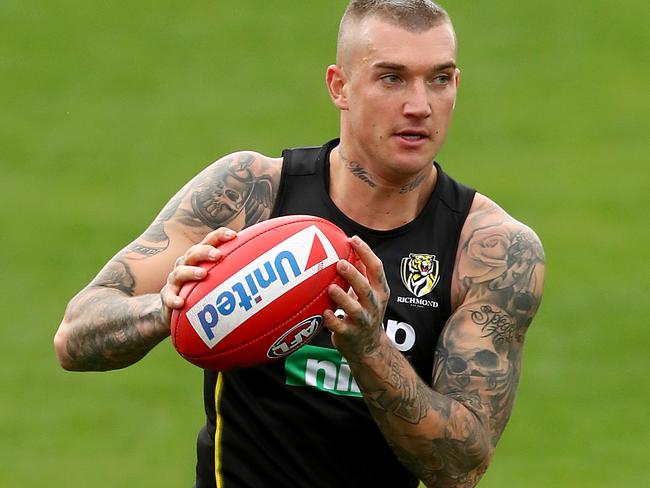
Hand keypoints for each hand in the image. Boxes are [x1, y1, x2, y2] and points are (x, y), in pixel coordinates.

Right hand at [159, 227, 236, 325]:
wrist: (177, 310)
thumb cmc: (204, 289)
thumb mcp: (219, 278)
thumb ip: (238, 270)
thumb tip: (272, 267)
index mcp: (201, 257)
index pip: (210, 241)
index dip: (220, 236)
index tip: (234, 236)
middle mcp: (186, 264)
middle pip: (194, 252)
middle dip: (206, 252)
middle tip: (219, 255)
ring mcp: (175, 280)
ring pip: (179, 272)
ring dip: (191, 272)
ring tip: (203, 275)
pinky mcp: (168, 297)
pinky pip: (167, 297)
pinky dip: (173, 300)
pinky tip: (181, 304)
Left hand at [323, 236, 389, 361]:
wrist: (368, 348)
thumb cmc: (365, 311)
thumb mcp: (369, 292)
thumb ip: (362, 271)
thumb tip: (349, 243)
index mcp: (379, 291)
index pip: (377, 269)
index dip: (366, 253)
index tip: (353, 240)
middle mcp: (374, 305)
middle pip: (366, 288)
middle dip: (354, 275)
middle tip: (340, 263)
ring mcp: (363, 321)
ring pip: (355, 309)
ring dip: (343, 298)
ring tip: (331, 287)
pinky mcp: (350, 335)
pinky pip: (340, 327)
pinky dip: (332, 320)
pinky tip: (323, 313)